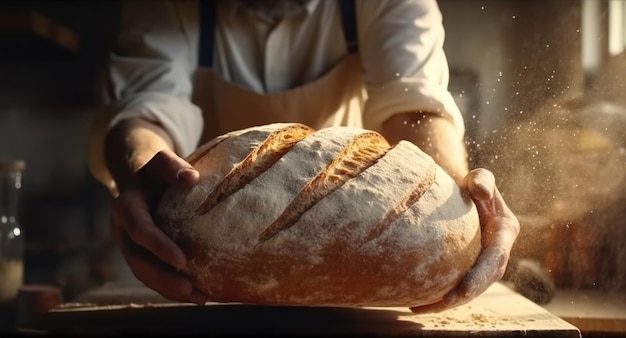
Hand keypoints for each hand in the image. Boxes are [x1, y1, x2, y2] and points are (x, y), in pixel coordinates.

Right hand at [109, 149, 206, 304]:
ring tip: (198, 298)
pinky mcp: (138, 255)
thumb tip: (192, 178)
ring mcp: (128, 246)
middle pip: (139, 261)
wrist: (139, 177)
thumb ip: (172, 167)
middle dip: (164, 278)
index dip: (159, 247)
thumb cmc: (155, 169)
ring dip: (169, 289)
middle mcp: (122, 230)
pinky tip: (196, 295)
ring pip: (144, 274)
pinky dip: (171, 288)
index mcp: (126, 207)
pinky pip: (152, 275)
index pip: (141, 231)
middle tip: (190, 289)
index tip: (183, 261)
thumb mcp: (161, 161)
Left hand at [409, 168, 519, 313]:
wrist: (467, 194)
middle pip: (482, 282)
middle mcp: (497, 252)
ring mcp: (484, 262)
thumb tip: (481, 191)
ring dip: (447, 302)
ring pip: (469, 289)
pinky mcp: (470, 267)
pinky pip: (456, 285)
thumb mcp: (479, 178)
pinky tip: (417, 303)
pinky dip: (439, 296)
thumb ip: (482, 180)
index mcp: (504, 232)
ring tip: (420, 308)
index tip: (462, 292)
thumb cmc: (472, 185)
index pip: (494, 260)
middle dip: (462, 297)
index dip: (479, 278)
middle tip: (439, 305)